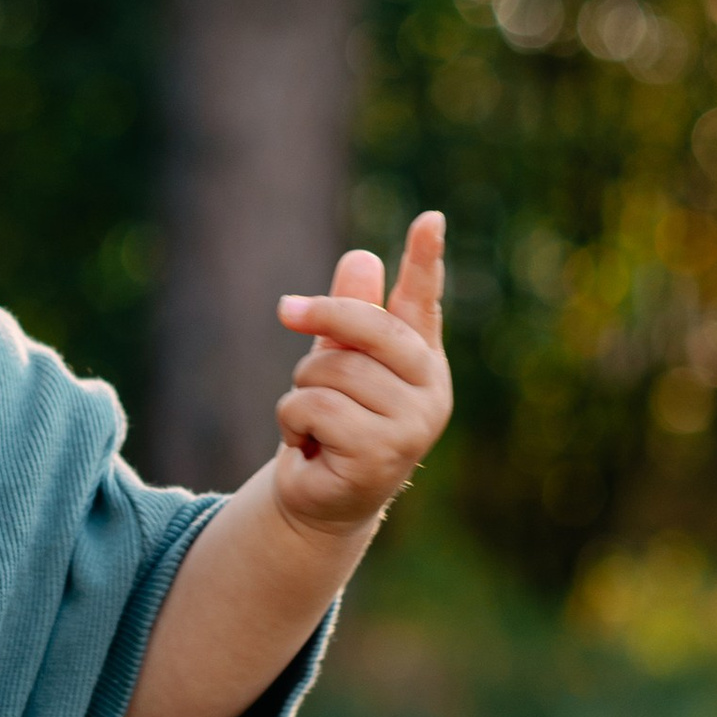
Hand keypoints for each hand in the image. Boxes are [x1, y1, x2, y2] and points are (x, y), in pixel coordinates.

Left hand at [270, 212, 450, 535]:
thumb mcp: (337, 360)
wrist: (323, 497)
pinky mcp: (380, 456)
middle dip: (318, 316)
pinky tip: (310, 447)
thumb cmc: (334, 421)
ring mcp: (411, 426)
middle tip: (286, 310)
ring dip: (300, 392)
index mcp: (422, 357)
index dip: (425, 260)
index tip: (430, 219)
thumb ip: (349, 313)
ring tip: (314, 422)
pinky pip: (313, 408)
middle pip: (365, 327)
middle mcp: (430, 389)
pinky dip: (293, 423)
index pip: (422, 301)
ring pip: (329, 370)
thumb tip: (361, 257)